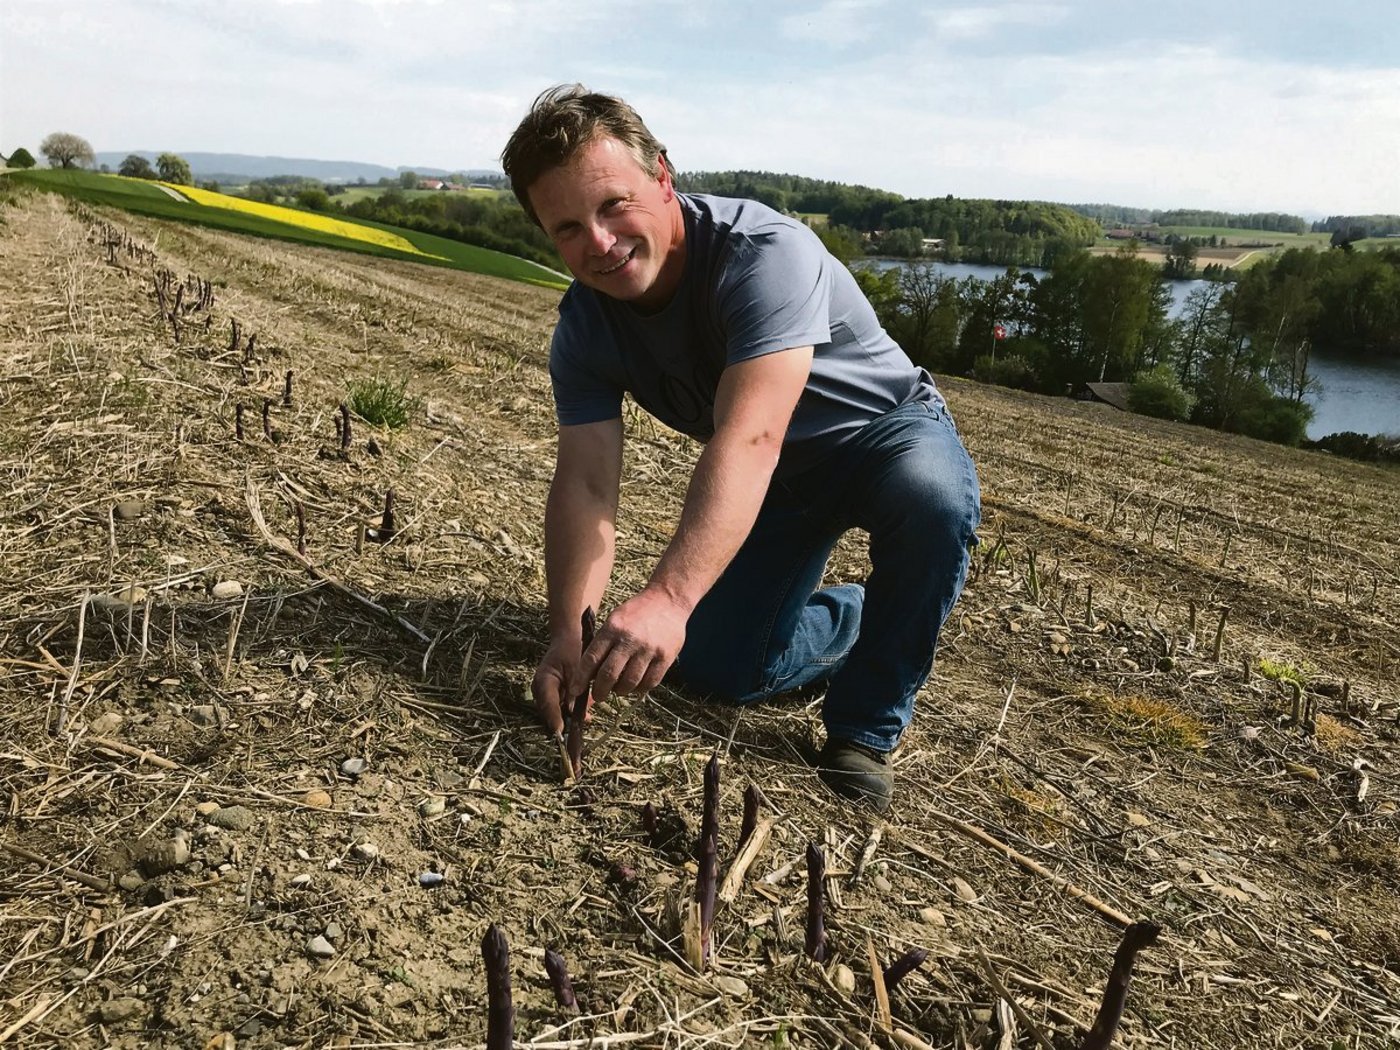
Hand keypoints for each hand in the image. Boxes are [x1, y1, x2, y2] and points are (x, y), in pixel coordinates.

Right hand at [531, 636, 587, 735]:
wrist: (566, 640)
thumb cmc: (571, 651)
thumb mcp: (576, 668)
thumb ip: (575, 689)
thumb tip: (574, 711)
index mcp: (543, 680)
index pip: (547, 703)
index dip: (554, 719)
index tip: (559, 731)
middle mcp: (539, 689)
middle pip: (549, 712)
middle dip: (563, 721)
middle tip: (579, 728)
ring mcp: (543, 693)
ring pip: (554, 712)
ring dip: (568, 717)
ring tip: (586, 717)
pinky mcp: (550, 695)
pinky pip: (558, 708)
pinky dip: (570, 711)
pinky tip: (585, 711)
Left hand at [575, 587, 688, 705]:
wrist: (667, 600)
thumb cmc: (637, 612)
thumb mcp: (614, 619)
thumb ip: (603, 643)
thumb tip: (589, 672)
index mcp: (613, 629)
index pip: (591, 659)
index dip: (581, 679)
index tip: (575, 690)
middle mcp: (630, 640)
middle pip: (609, 675)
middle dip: (600, 691)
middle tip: (598, 696)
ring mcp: (649, 650)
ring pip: (629, 682)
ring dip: (620, 691)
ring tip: (618, 689)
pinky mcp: (665, 657)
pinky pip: (649, 683)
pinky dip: (639, 689)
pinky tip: (635, 685)